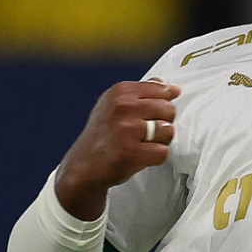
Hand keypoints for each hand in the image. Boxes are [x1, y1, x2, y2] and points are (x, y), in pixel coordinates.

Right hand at [55, 79, 179, 219]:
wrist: (83, 166)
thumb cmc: (100, 136)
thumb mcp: (112, 104)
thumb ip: (139, 93)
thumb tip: (165, 85)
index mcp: (120, 92)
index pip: (162, 89)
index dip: (164, 103)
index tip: (157, 111)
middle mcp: (123, 107)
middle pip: (168, 109)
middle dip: (163, 122)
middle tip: (147, 132)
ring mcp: (127, 129)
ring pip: (168, 130)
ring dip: (161, 141)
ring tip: (144, 143)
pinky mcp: (132, 152)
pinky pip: (163, 152)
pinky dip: (156, 157)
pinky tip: (142, 156)